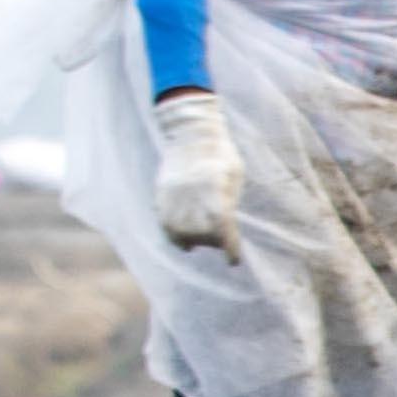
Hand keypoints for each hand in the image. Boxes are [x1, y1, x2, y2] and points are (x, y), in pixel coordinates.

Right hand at [151, 92, 241, 257]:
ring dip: (193, 241)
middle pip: (201, 234)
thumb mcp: (234, 176)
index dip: (229, 249)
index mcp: (215, 191)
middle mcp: (192, 196)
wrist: (190, 134)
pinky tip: (183, 240)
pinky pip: (164, 224)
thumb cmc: (221, 155)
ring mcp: (173, 196)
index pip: (222, 230)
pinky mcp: (161, 195)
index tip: (233, 261)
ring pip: (180, 233)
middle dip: (213, 242)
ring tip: (201, 238)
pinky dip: (174, 236)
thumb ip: (229, 202)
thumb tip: (224, 230)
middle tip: (220, 241)